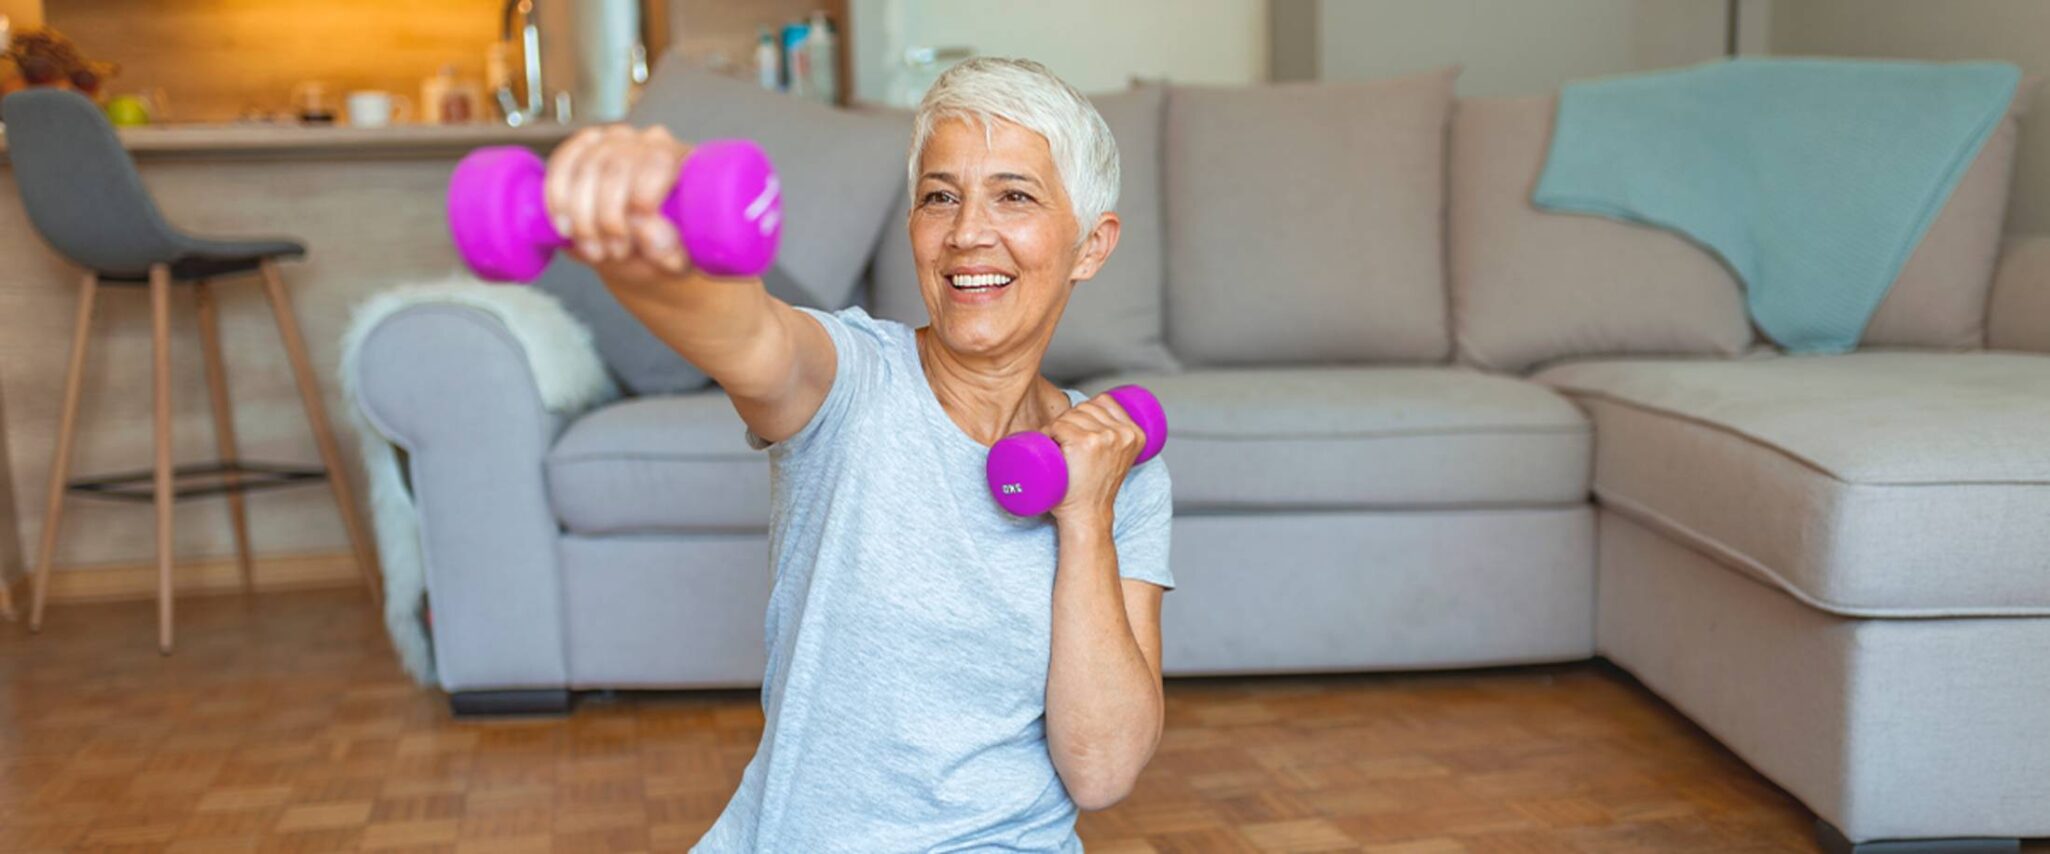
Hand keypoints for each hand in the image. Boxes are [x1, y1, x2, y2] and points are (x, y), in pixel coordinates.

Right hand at [544, 123, 693, 283]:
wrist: (640, 251)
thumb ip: (668, 249)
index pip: (657, 161)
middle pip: (617, 165)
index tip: (633, 233)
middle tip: (612, 253)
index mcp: (682, 160)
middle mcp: (648, 142)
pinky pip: (562, 162)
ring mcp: (614, 142)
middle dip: (607, 217)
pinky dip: (557, 197)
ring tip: (593, 250)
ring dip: (581, 215)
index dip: (642, 194)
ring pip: (586, 166)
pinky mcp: (584, 148)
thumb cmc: (663, 250)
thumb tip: (650, 236)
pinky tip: (564, 226)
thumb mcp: (674, 258)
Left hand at [1045, 393, 1148, 528]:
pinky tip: (1050, 446)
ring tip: (1056, 447)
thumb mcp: (1118, 459)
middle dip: (1068, 420)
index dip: (1085, 412)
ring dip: (1056, 427)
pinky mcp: (1085, 443)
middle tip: (1062, 444)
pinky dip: (1048, 432)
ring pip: (1070, 415)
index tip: (1078, 431)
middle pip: (1085, 408)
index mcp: (1135, 435)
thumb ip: (1117, 439)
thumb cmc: (1095, 489)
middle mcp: (1122, 434)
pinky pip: (1059, 425)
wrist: (1087, 514)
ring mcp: (1104, 437)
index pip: (1105, 401)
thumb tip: (1096, 415)